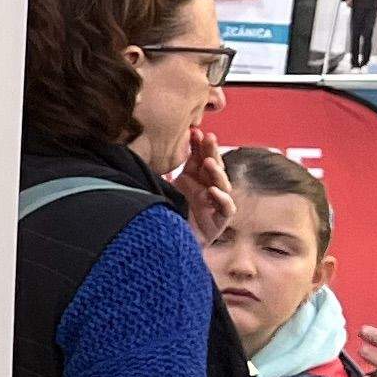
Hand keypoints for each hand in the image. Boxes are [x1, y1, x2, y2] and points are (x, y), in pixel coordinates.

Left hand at [172, 123, 234, 242]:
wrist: (165, 245)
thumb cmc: (163, 213)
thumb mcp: (162, 187)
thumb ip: (161, 170)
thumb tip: (149, 147)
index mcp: (193, 179)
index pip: (200, 158)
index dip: (199, 145)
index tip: (194, 131)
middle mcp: (206, 189)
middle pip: (213, 167)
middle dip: (211, 151)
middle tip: (207, 137)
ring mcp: (215, 204)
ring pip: (222, 185)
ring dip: (217, 172)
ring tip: (208, 162)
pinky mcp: (219, 222)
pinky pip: (227, 208)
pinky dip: (222, 199)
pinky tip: (212, 191)